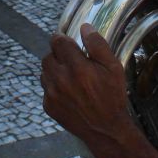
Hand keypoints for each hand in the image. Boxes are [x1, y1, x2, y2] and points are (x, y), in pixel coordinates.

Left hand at [41, 25, 129, 141]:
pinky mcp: (48, 106)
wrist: (106, 130)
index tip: (67, 41)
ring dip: (54, 70)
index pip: (58, 42)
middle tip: (71, 61)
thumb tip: (85, 27)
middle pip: (48, 56)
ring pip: (44, 72)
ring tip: (70, 76)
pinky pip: (45, 88)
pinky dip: (53, 86)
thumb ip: (98, 45)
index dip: (62, 39)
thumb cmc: (112, 97)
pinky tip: (68, 92)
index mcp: (77, 67)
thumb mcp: (113, 68)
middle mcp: (61, 80)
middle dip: (58, 55)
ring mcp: (52, 94)